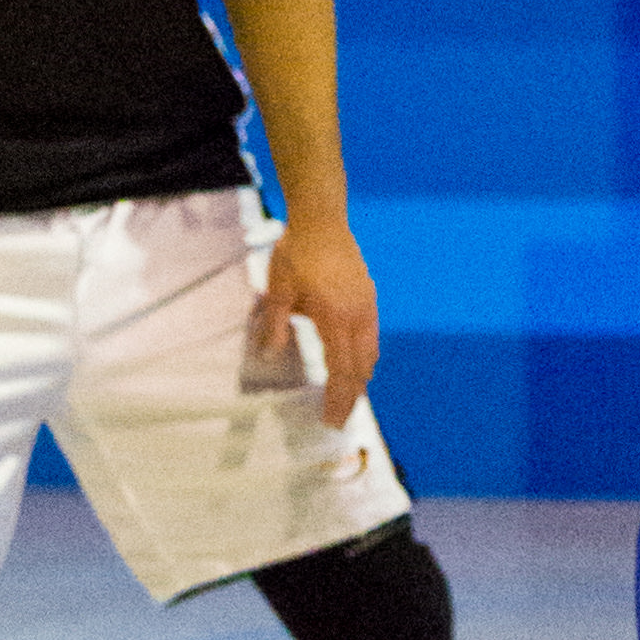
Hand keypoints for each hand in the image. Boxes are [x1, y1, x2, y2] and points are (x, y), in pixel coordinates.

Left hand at [259, 217, 379, 429]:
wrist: (322, 220)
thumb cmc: (297, 253)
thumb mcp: (278, 290)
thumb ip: (274, 324)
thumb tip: (268, 356)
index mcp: (335, 317)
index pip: (341, 369)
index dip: (337, 397)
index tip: (331, 420)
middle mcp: (357, 316)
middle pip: (361, 367)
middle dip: (352, 396)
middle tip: (341, 419)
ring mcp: (367, 306)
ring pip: (371, 353)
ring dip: (360, 378)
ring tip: (350, 396)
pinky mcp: (368, 297)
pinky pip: (371, 336)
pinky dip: (364, 357)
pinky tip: (355, 363)